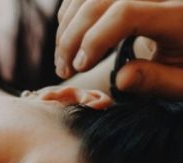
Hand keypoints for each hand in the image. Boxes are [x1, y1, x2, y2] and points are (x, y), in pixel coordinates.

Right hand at [56, 0, 182, 98]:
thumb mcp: (182, 81)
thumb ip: (156, 81)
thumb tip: (121, 79)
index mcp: (179, 15)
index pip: (125, 13)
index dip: (95, 39)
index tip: (81, 67)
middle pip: (98, 1)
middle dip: (72, 36)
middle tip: (65, 69)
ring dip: (66, 27)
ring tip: (64, 60)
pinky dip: (70, 16)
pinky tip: (70, 41)